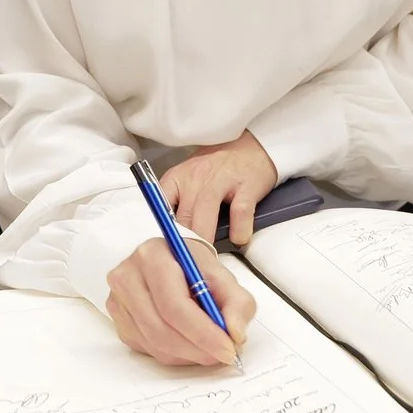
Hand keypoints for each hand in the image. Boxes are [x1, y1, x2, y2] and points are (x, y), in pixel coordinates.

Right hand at [105, 238, 255, 366]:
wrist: (170, 263)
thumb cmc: (193, 268)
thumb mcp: (223, 276)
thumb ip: (237, 303)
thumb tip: (235, 333)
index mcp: (152, 256)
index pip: (175, 304)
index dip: (203, 333)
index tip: (228, 348)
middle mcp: (128, 276)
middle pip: (161, 329)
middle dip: (197, 349)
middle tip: (221, 355)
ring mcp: (118, 300)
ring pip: (154, 344)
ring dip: (187, 355)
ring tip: (209, 349)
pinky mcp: (118, 320)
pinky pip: (147, 349)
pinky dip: (174, 354)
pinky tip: (189, 344)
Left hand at [159, 130, 279, 247]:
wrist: (252, 146)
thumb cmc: (217, 169)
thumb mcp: (189, 180)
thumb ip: (177, 207)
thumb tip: (166, 241)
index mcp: (177, 179)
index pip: (159, 207)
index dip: (161, 233)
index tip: (162, 254)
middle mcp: (196, 178)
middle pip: (183, 214)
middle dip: (183, 243)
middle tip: (184, 266)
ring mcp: (221, 180)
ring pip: (205, 210)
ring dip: (203, 237)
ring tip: (205, 259)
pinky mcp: (246, 185)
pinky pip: (240, 209)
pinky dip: (239, 227)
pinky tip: (239, 239)